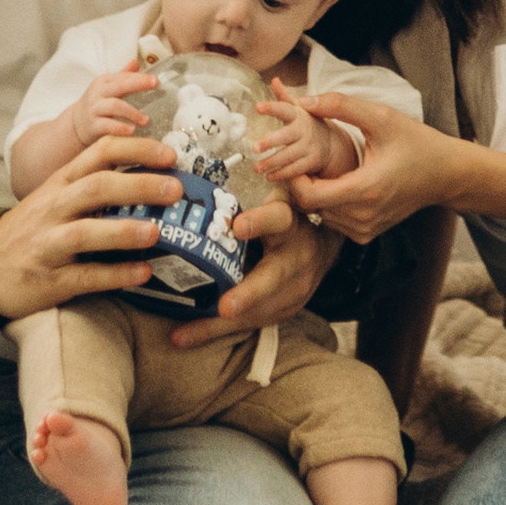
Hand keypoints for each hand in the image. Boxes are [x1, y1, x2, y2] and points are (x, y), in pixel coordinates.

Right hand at [0, 133, 181, 323]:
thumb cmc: (33, 228)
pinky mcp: (50, 280)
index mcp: (61, 182)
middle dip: (138, 185)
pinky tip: (142, 272)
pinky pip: (85, 276)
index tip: (169, 154)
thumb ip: (93, 184)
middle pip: (97, 188)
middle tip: (175, 189)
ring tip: (157, 232)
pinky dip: (115, 274)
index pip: (99, 153)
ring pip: (86, 232)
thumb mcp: (56, 196)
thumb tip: (153, 177)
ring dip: (123, 230)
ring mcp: (50, 244)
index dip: (136, 149)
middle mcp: (55, 208)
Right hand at [69, 65, 152, 149]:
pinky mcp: (93, 125)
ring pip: (115, 106)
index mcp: (104, 81)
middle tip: (155, 84)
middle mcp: (98, 92)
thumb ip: (123, 76)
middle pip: (119, 86)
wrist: (77, 124)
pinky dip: (120, 128)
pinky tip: (131, 131)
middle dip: (138, 84)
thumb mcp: (108, 88)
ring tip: (146, 120)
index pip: (123, 76)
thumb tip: (136, 62)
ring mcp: (95, 109)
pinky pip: (108, 126)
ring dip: (132, 112)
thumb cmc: (98, 103)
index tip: (156, 79)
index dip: (140, 77)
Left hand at [164, 188, 331, 348]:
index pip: (277, 219)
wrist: (322, 249)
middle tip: (225, 307)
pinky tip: (182, 338)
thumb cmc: (286, 217)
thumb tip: (222, 166)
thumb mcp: (280, 196)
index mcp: (288, 225)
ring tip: (184, 333)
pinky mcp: (282, 311)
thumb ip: (256, 187)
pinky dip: (214, 331)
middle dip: (249, 294)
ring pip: (258, 310)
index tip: (237, 226)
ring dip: (221, 323)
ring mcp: (292, 291)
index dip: (259, 222)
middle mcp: (294, 260)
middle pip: (273, 278)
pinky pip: (247, 324)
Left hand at [250, 91, 337, 188]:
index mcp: (298, 115)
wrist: (329, 142)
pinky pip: (295, 169)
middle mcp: (303, 131)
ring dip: (271, 162)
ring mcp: (308, 147)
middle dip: (271, 142)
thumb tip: (274, 80)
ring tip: (256, 168)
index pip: (284, 109)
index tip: (258, 107)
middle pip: (286, 136)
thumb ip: (284, 97)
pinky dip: (282, 174)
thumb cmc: (306, 122)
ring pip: (288, 156)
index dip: (271, 107)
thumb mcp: (298, 108)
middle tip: (254, 147)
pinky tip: (269, 176)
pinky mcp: (310, 162)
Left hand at [276, 92, 464, 244]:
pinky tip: (339, 180)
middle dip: (302, 181)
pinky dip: (329, 202)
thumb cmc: (416, 142)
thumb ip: (341, 105)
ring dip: (315, 192)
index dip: (293, 177)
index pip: (309, 196)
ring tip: (321, 166)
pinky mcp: (366, 234)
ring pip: (320, 214)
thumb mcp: (381, 117)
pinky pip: (334, 220)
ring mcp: (365, 230)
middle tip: (303, 157)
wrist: (445, 174)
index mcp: (366, 190)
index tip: (293, 156)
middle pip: (311, 206)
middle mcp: (363, 217)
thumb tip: (303, 101)